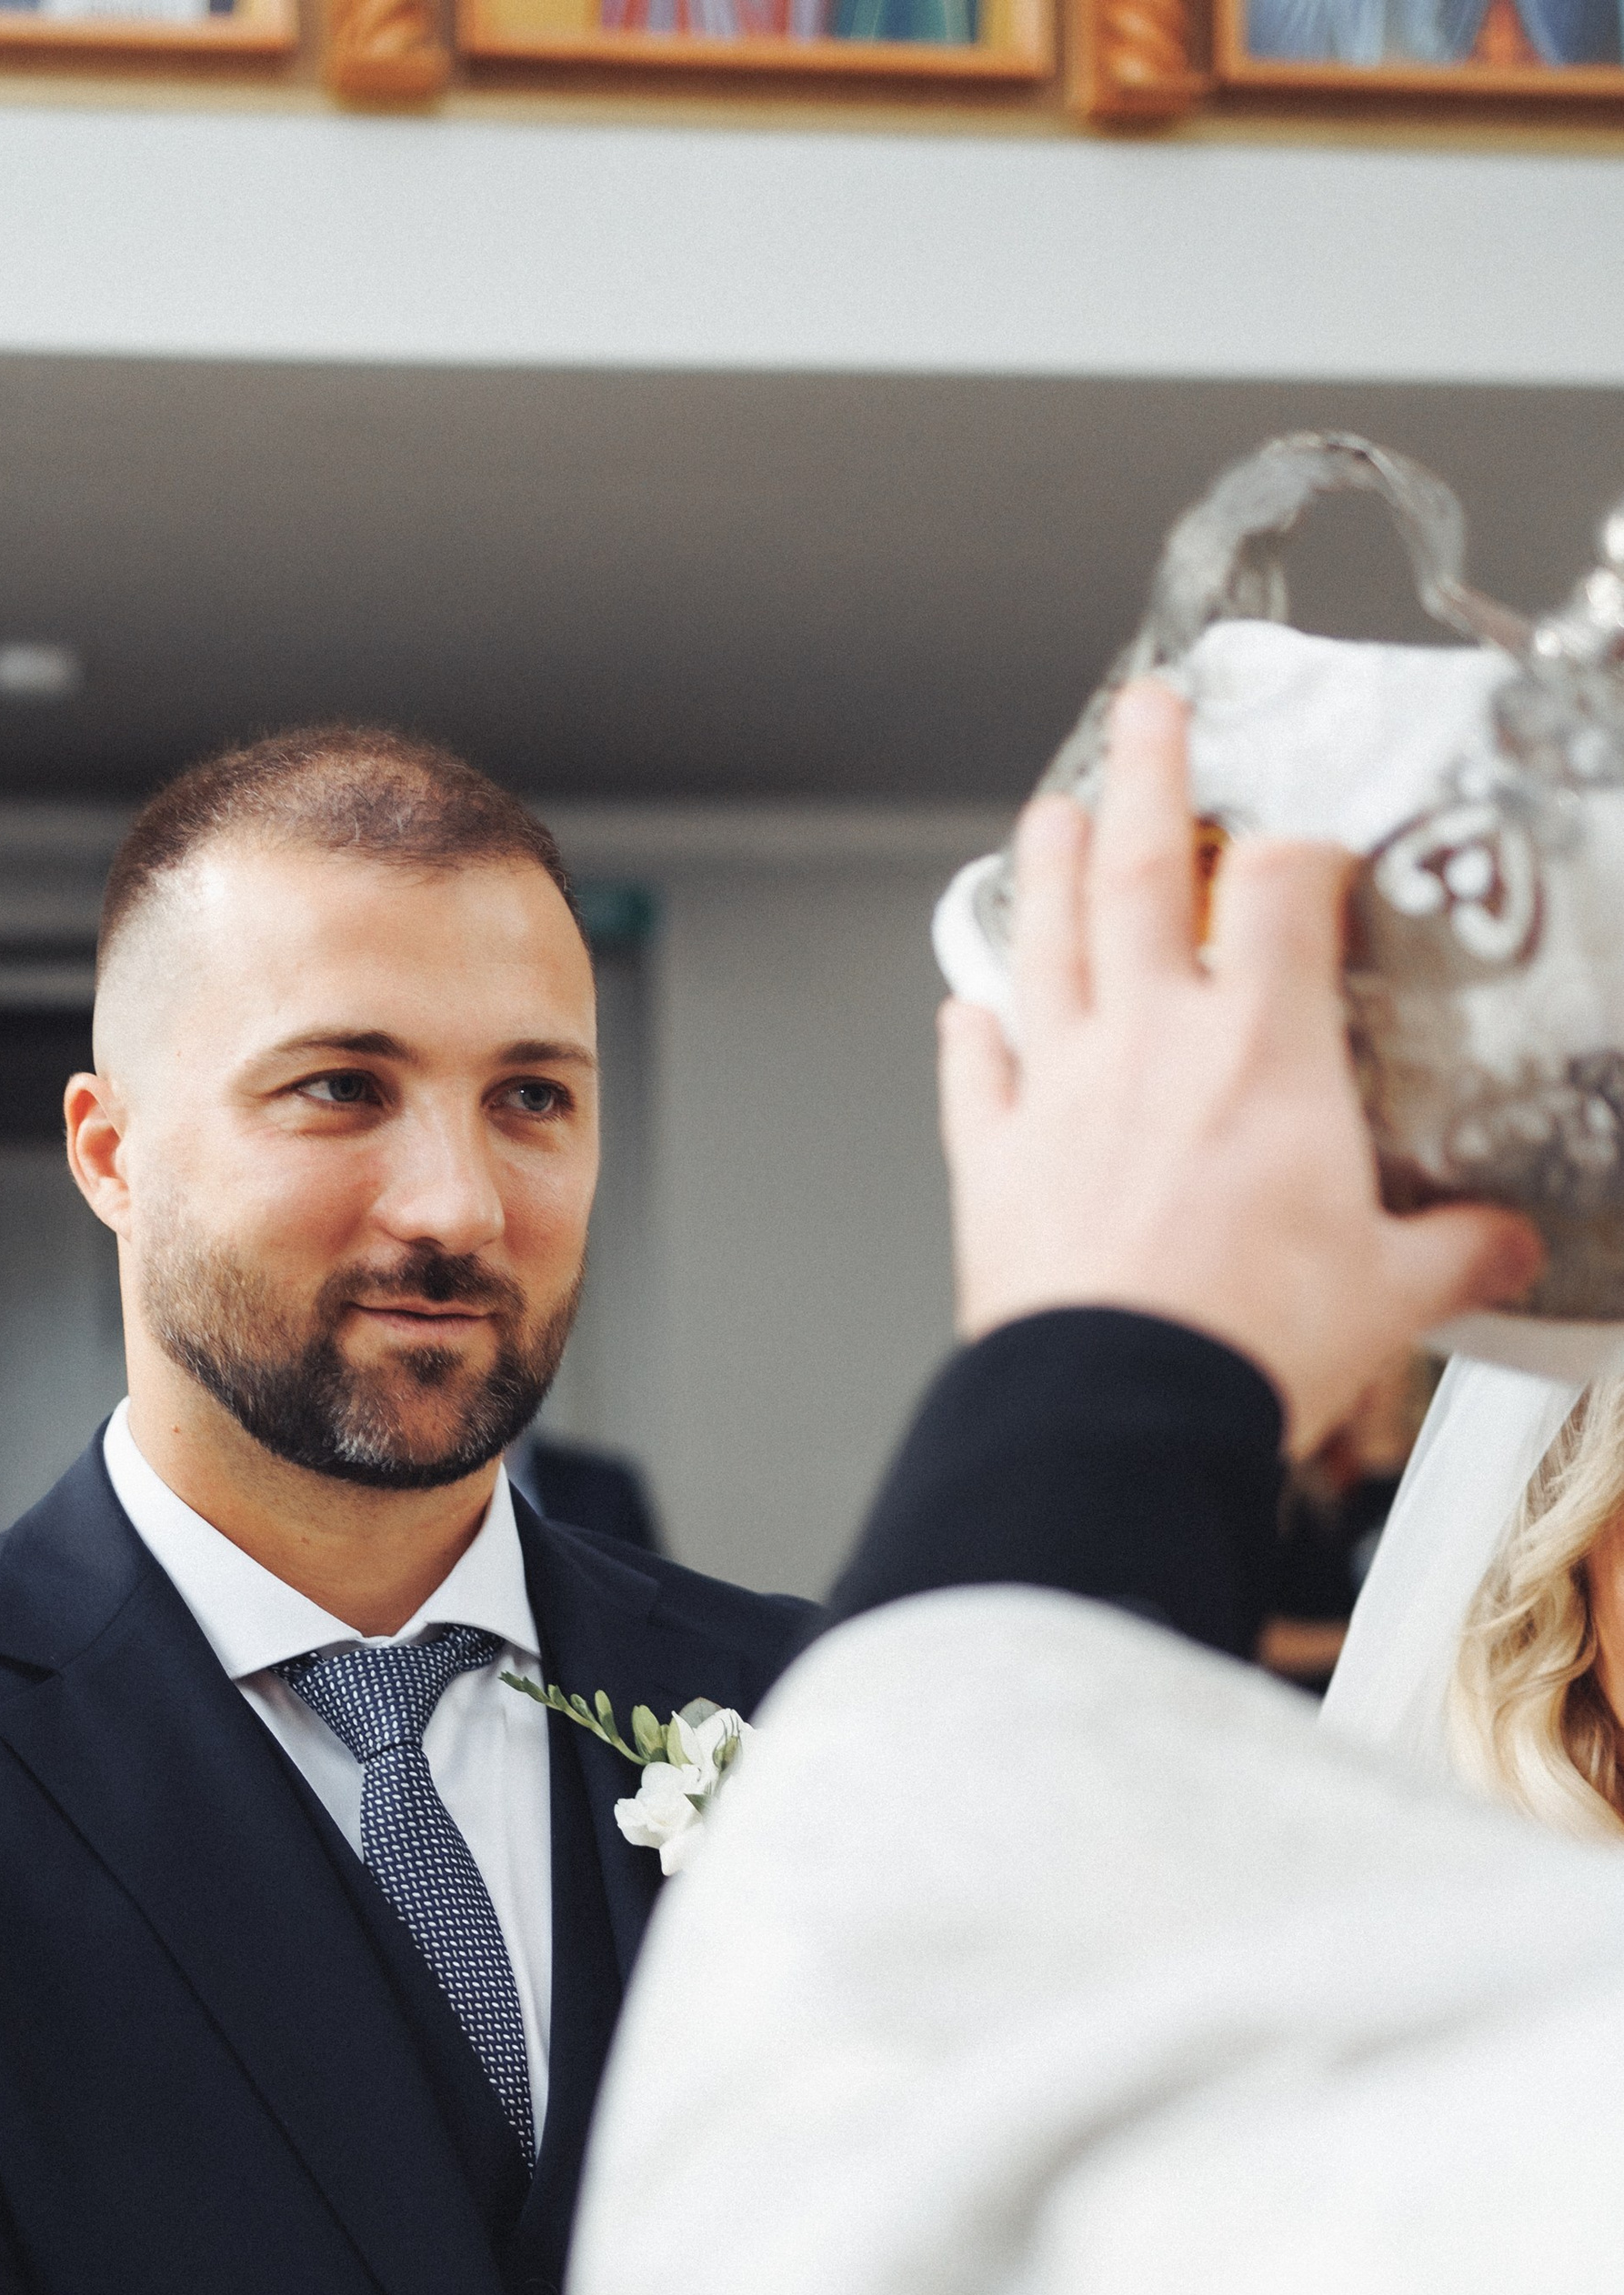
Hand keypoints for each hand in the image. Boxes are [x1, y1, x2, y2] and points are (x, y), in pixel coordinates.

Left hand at [940, 679, 1544, 1454]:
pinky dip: (968, 1037)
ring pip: (1046, 946)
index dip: (1299, 846)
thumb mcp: (1390, 1292)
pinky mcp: (991, 1164)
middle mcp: (1150, 1045)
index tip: (1309, 839)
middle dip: (1146, 777)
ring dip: (1044, 872)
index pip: (1281, 890)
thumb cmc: (1250, 1342)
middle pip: (1139, 870)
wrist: (1125, 1407)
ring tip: (1047, 816)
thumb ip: (1452, 1252)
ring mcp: (1059, 1094)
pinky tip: (964, 1010)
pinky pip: (973, 1078)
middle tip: (1146, 715)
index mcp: (1262, 1050)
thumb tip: (1504, 1247)